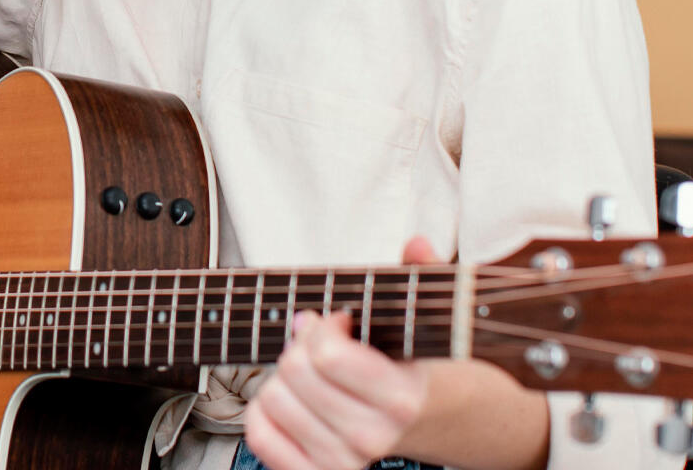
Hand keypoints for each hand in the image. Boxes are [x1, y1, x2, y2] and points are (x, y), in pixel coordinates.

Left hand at [244, 236, 440, 469]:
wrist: (431, 422)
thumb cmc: (416, 366)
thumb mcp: (426, 321)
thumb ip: (424, 277)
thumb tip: (416, 245)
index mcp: (400, 398)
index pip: (327, 356)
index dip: (324, 325)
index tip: (340, 319)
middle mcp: (370, 436)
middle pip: (293, 372)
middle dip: (303, 343)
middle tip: (323, 341)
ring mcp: (342, 461)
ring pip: (272, 400)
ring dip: (284, 375)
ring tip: (311, 370)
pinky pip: (261, 436)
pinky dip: (263, 411)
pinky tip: (289, 396)